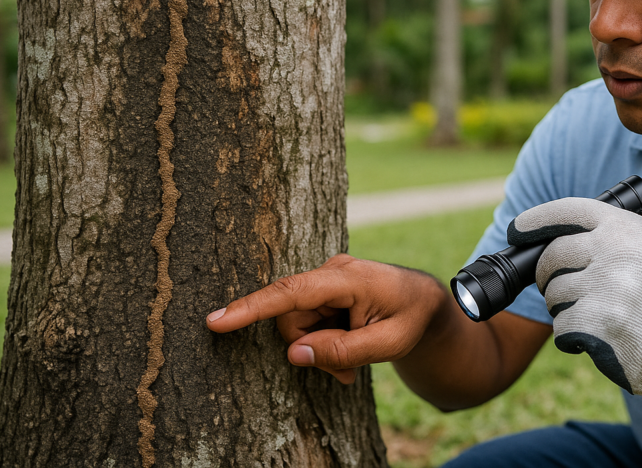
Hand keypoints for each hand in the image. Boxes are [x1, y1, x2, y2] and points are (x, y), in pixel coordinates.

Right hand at [205, 254, 446, 383]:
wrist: (425, 302)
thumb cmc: (411, 319)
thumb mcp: (388, 344)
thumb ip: (343, 350)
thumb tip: (294, 354)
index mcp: (349, 278)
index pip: (291, 293)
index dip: (251, 308)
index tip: (216, 321)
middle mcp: (332, 272)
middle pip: (293, 321)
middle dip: (314, 351)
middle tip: (348, 370)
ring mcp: (327, 279)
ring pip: (298, 327)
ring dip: (322, 350)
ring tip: (353, 361)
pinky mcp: (324, 290)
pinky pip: (308, 323)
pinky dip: (325, 342)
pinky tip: (349, 349)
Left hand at [508, 198, 641, 426]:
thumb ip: (603, 234)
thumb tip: (541, 233)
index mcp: (627, 228)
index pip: (569, 210)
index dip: (535, 220)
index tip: (515, 230)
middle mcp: (617, 251)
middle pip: (552, 255)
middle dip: (547, 275)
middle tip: (557, 287)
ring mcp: (609, 286)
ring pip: (553, 292)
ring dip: (561, 307)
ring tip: (592, 313)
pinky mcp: (598, 321)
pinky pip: (559, 325)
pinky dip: (568, 334)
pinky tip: (594, 335)